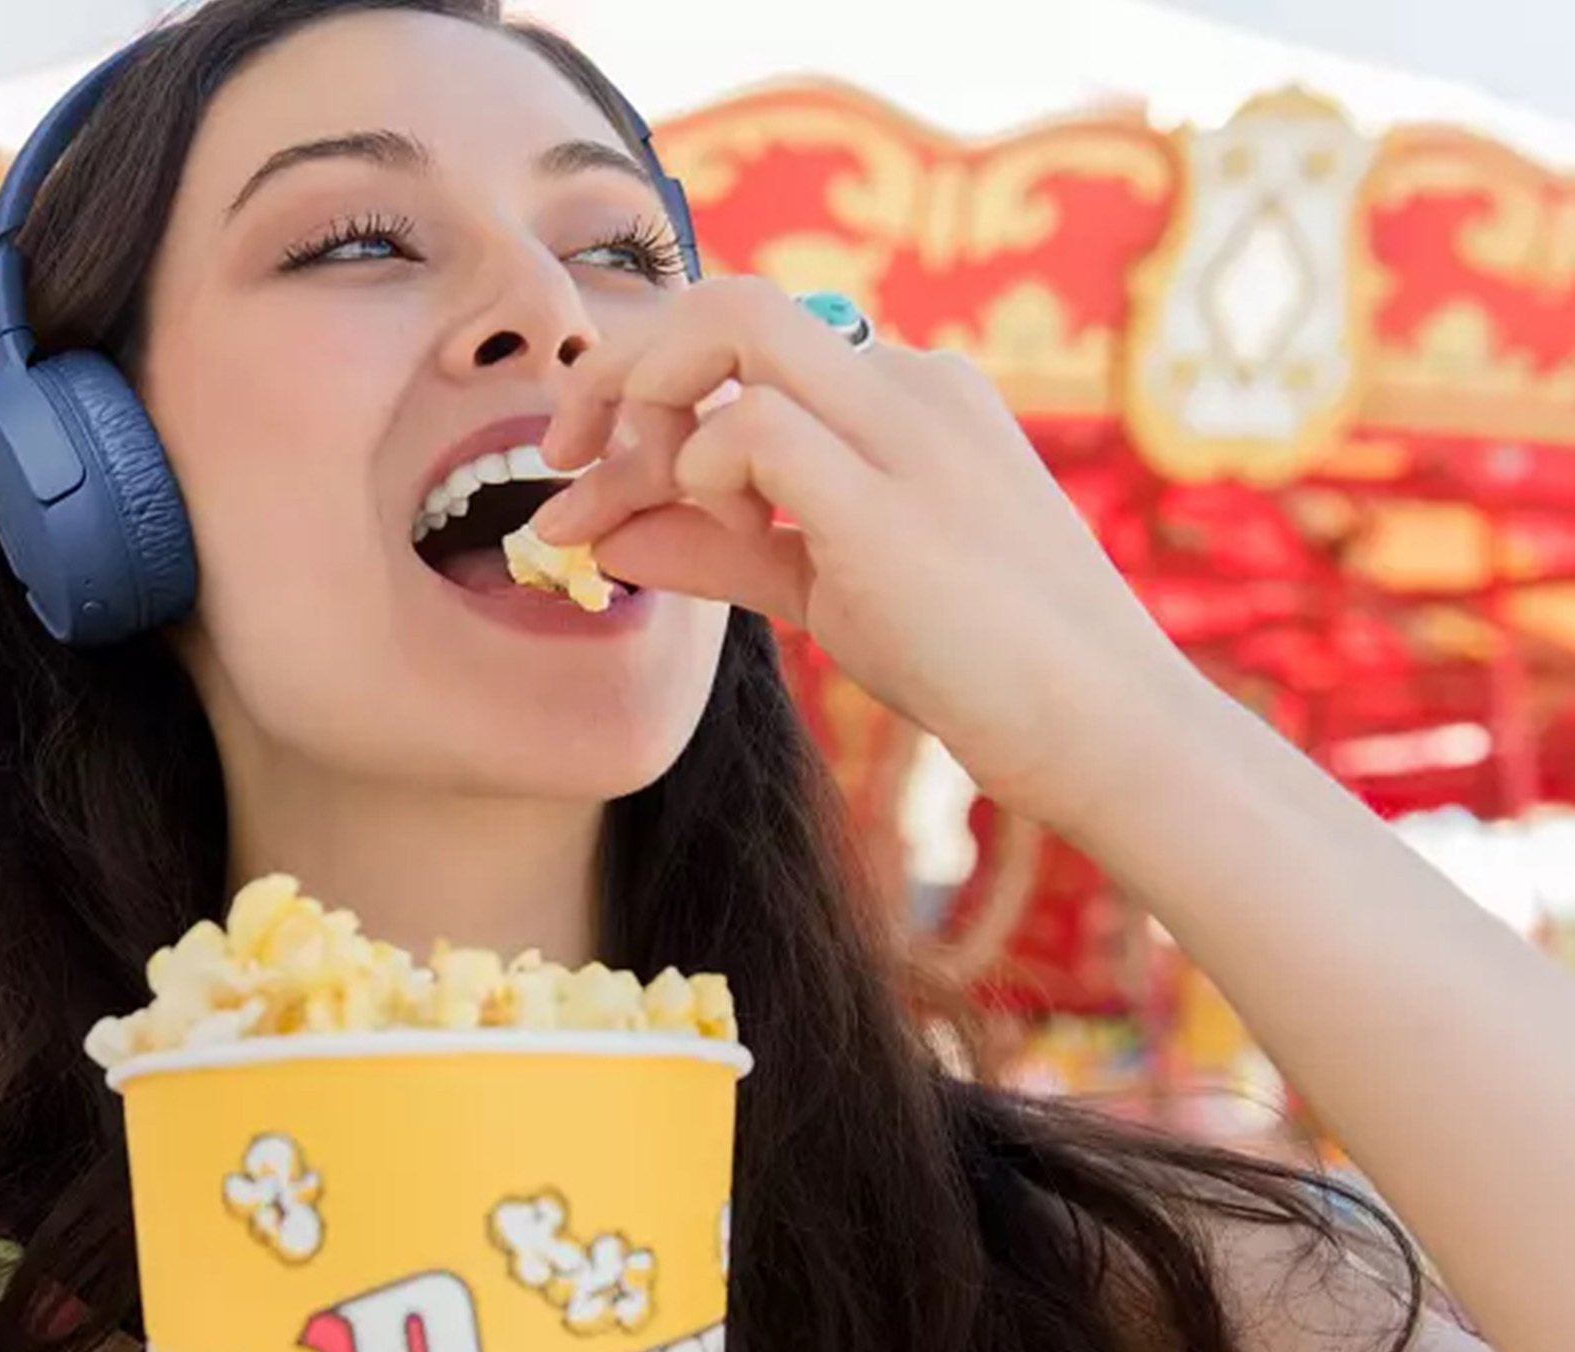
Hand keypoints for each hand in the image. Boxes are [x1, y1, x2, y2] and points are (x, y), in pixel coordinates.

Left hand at [536, 276, 1206, 828]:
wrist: (1108, 732)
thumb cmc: (979, 663)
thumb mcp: (823, 591)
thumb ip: (717, 549)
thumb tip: (600, 534)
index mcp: (906, 393)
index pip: (742, 339)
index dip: (643, 384)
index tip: (584, 465)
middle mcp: (910, 383)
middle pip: (725, 301)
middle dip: (617, 364)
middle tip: (561, 453)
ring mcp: (909, 429)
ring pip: (733, 326)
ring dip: (644, 405)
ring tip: (631, 501)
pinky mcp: (893, 500)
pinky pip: (751, 427)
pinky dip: (696, 470)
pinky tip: (717, 532)